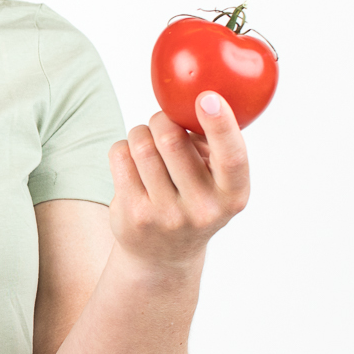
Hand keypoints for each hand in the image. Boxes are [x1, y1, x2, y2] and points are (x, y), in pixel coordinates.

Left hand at [107, 90, 249, 272]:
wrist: (163, 256)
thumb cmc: (194, 200)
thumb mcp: (218, 181)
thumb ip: (214, 145)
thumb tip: (195, 101)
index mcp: (232, 196)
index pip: (232, 158)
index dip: (220, 125)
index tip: (208, 98)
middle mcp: (202, 209)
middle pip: (172, 140)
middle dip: (162, 119)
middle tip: (163, 121)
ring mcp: (166, 216)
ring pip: (142, 145)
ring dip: (141, 132)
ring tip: (147, 142)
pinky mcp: (134, 215)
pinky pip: (120, 156)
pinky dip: (124, 148)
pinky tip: (132, 161)